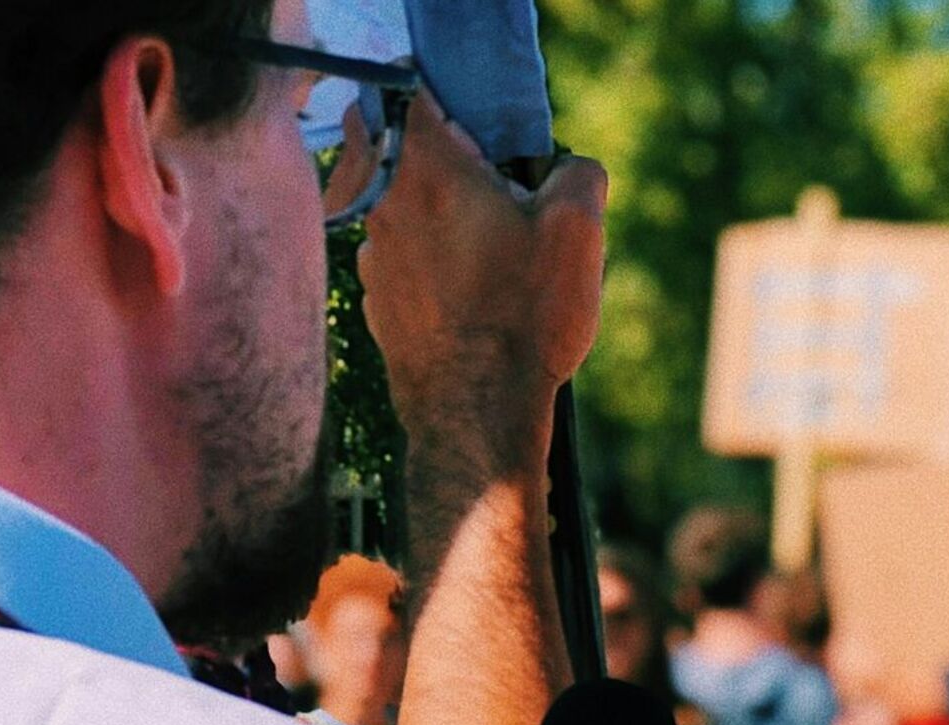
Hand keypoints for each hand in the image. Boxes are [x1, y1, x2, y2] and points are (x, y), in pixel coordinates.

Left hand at [357, 91, 607, 464]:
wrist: (477, 410)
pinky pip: (397, 251)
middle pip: (388, 141)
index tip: (479, 132)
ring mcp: (370, 251)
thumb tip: (567, 167)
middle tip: (486, 186)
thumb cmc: (525, 315)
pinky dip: (426, 256)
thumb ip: (578, 171)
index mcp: (426, 166)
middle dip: (432, 150)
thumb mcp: (578, 229)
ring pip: (392, 199)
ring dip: (431, 207)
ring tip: (486, 250)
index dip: (444, 100)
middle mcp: (381, 200)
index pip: (404, 90)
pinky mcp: (375, 294)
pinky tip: (469, 292)